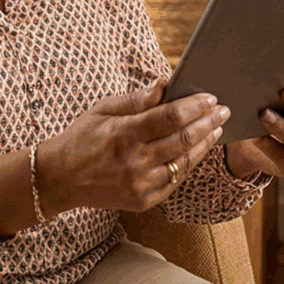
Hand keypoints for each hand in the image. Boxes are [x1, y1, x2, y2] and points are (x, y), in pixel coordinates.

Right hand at [41, 78, 228, 212]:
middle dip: (208, 123)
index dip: (194, 106)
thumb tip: (165, 83)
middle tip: (223, 111)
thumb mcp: (103, 110)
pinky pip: (175, 179)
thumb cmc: (83, 138)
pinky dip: (189, 163)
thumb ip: (136, 99)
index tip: (210, 98)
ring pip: (184, 162)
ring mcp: (140, 185)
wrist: (60, 179)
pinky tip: (198, 150)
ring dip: (205, 144)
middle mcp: (134, 162)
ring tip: (216, 129)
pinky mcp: (143, 201)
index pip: (170, 117)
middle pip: (183, 139)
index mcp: (123, 135)